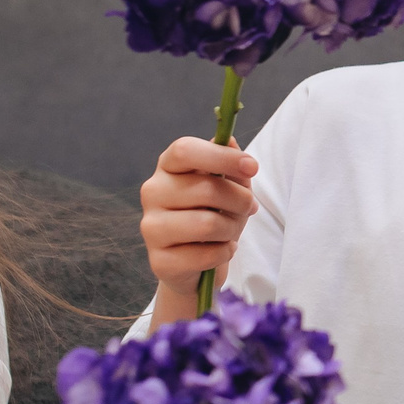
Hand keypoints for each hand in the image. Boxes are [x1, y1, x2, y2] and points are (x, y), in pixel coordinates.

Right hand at [141, 137, 256, 314]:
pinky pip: (205, 255)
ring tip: (231, 231)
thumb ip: (230, 165)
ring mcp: (151, 227)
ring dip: (232, 229)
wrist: (199, 263)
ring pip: (206, 223)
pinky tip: (221, 250)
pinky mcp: (159, 261)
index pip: (185, 150)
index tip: (252, 167)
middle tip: (249, 207)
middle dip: (240, 200)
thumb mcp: (230, 187)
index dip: (222, 157)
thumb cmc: (215, 215)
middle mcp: (152, 192)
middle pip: (206, 188)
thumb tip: (229, 140)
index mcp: (168, 167)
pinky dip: (224, 252)